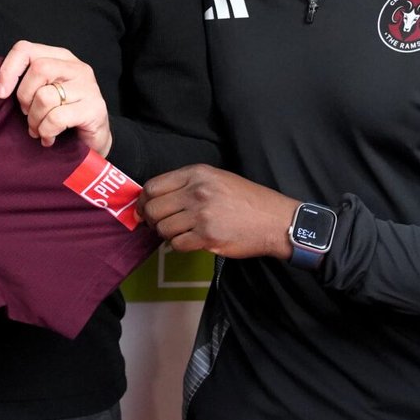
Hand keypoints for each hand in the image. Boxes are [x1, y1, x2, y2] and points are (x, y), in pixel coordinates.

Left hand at [0, 40, 111, 154]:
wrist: (94, 138)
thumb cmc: (63, 114)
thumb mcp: (43, 91)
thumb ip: (27, 83)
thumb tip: (0, 89)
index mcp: (60, 58)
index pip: (26, 49)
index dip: (8, 70)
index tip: (1, 94)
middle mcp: (76, 67)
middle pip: (38, 69)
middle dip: (25, 97)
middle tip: (27, 114)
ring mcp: (88, 87)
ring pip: (45, 96)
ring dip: (35, 119)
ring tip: (38, 129)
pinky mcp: (94, 108)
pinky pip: (56, 118)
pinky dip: (46, 131)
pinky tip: (49, 137)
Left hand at [138, 164, 299, 260]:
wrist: (275, 220)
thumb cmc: (247, 200)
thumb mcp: (217, 178)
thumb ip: (187, 184)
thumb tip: (155, 199)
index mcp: (197, 174)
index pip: (153, 186)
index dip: (143, 201)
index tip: (144, 209)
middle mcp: (197, 191)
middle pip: (153, 209)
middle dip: (151, 220)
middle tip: (159, 225)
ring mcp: (202, 214)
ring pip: (163, 229)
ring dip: (166, 235)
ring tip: (180, 233)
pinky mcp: (207, 236)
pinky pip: (177, 244)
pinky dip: (179, 245)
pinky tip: (190, 241)